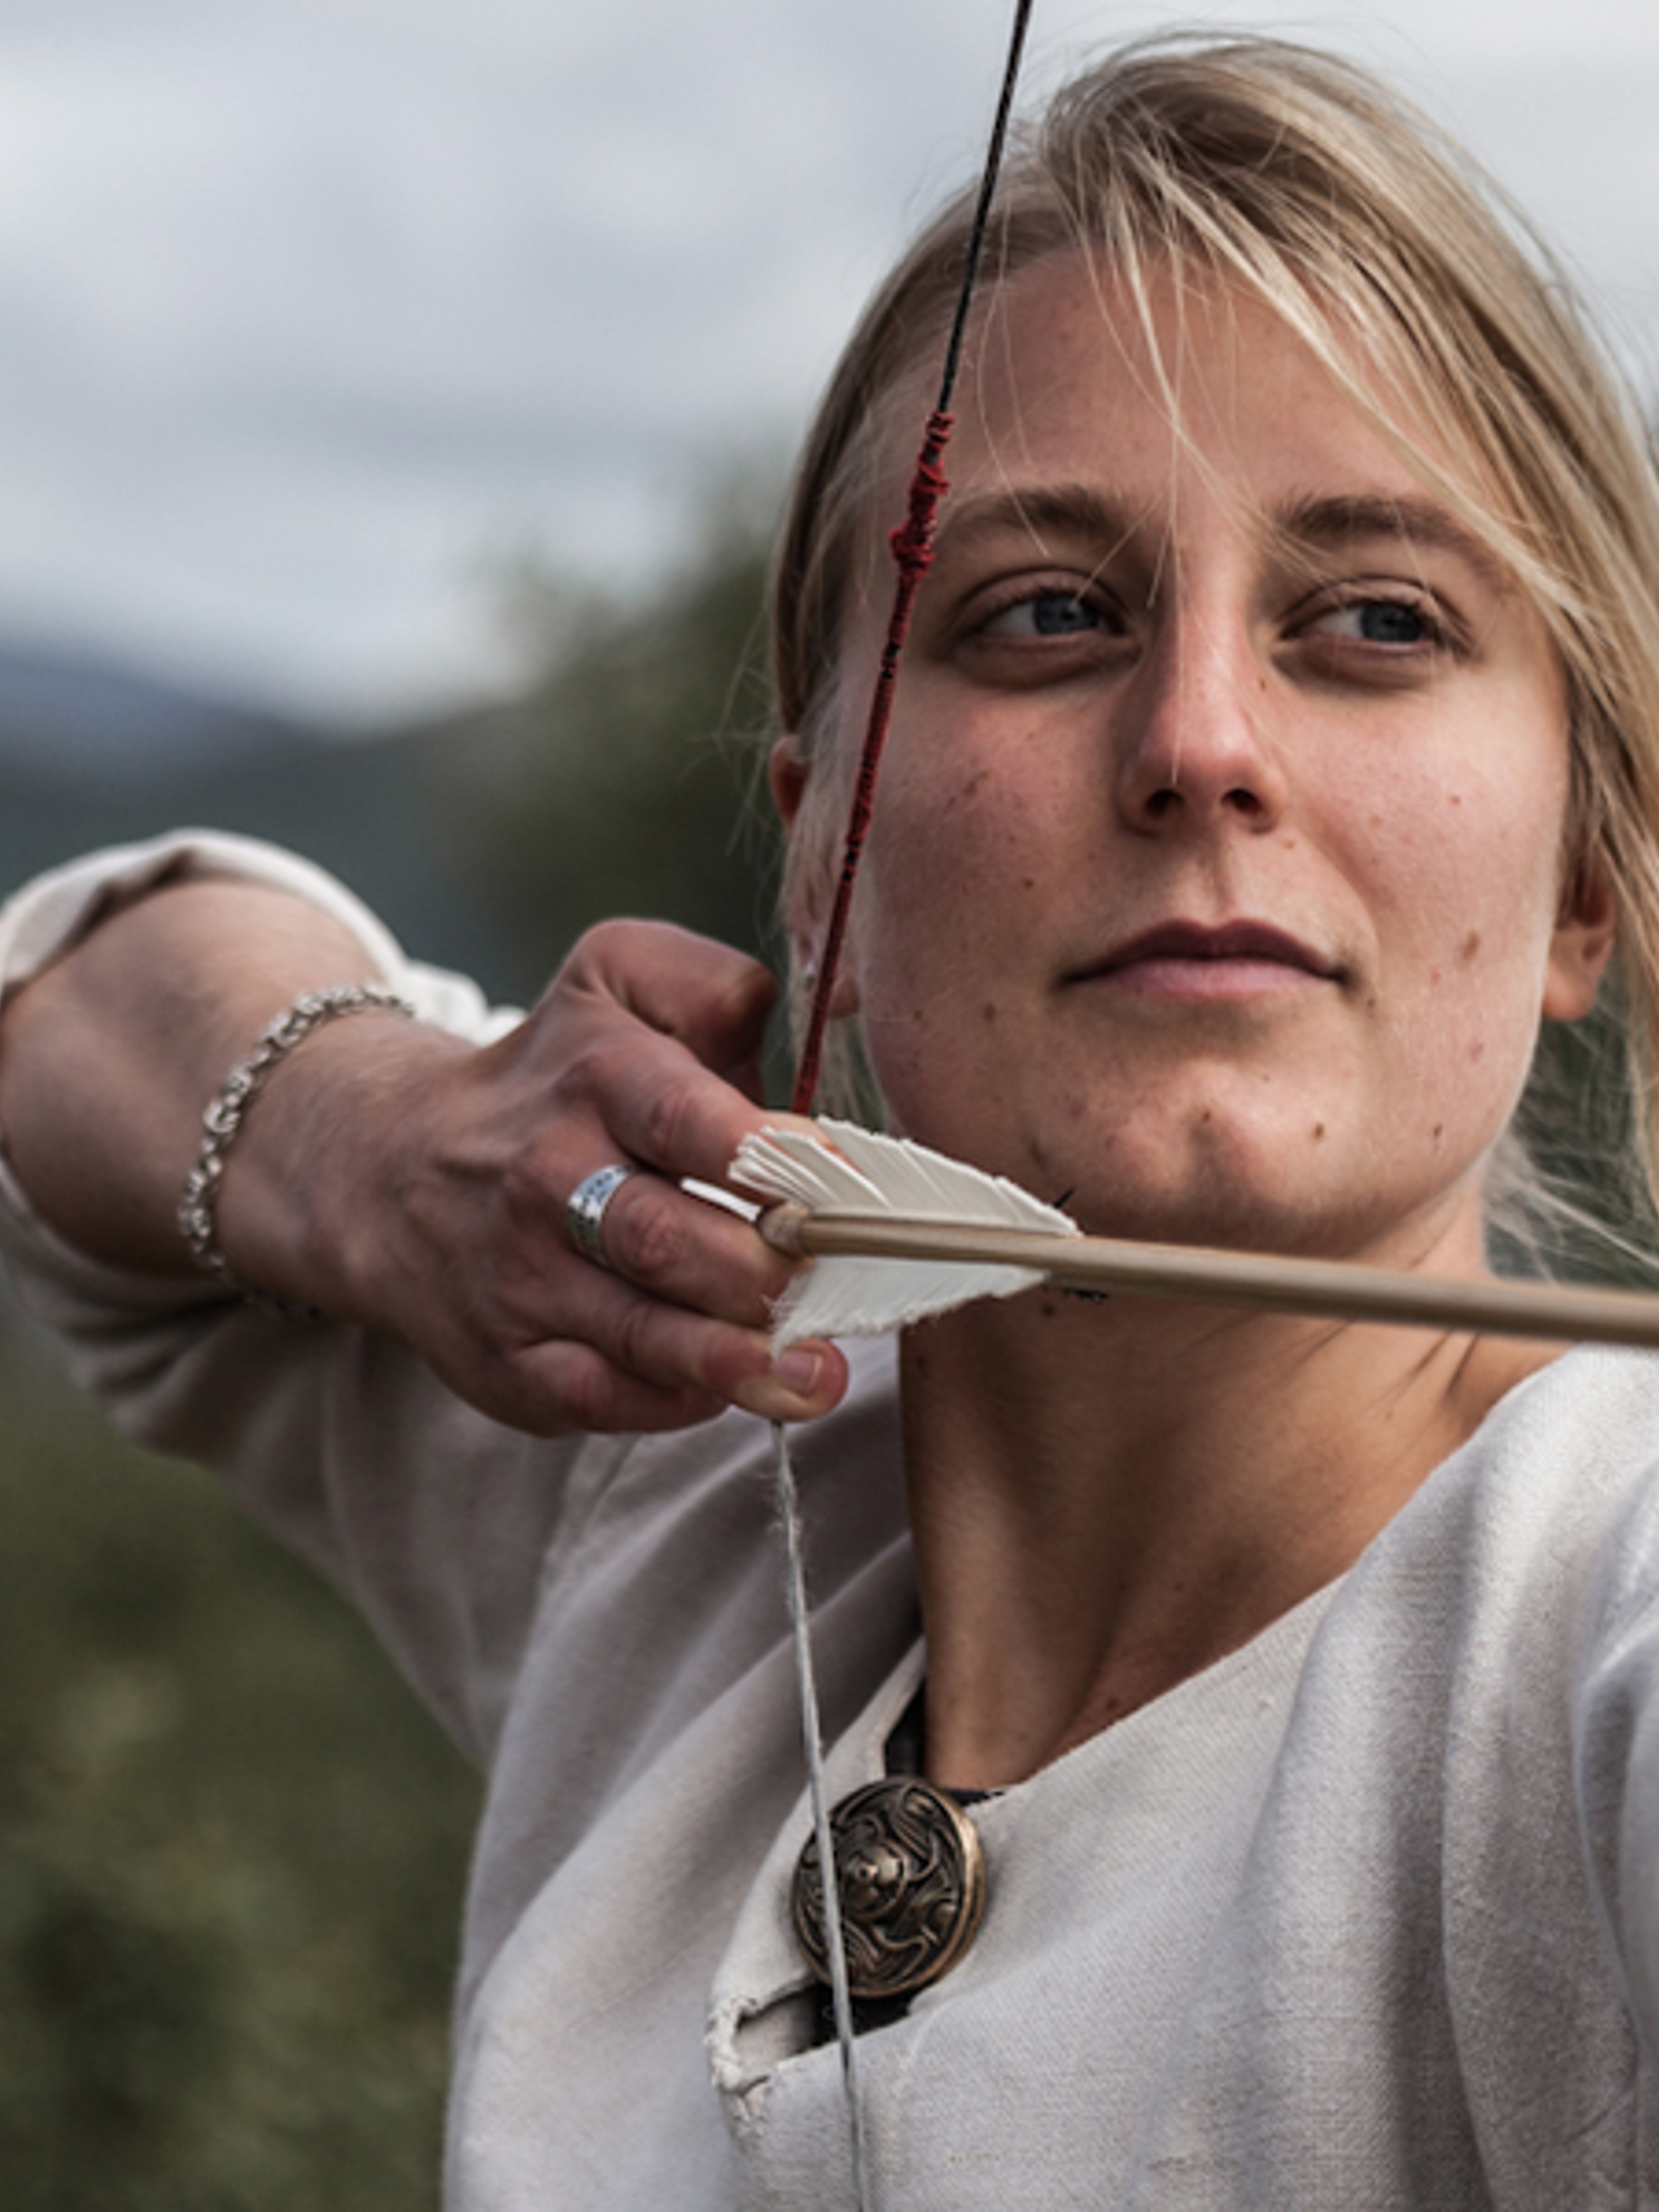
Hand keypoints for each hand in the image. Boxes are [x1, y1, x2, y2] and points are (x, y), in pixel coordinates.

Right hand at [293, 921, 848, 1436]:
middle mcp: (548, 1178)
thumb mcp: (616, 977)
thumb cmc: (553, 1073)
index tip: (843, 1185)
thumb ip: (716, 984)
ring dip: (736, 1361)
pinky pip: (599, 1397)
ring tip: (817, 1375)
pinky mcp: (508, 1363)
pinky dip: (671, 1400)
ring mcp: (521, 1280)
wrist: (389, 1168)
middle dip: (758, 1272)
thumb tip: (822, 1017)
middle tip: (838, 1287)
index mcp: (593, 1076)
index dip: (768, 1155)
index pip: (680, 1115)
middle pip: (662, 1237)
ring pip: (637, 1333)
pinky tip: (731, 1390)